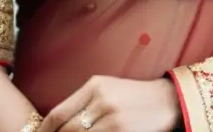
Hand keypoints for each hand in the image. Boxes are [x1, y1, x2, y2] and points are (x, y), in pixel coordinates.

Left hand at [37, 75, 180, 131]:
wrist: (167, 101)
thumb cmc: (133, 97)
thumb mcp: (107, 89)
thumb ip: (83, 102)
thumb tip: (59, 124)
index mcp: (94, 86)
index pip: (58, 113)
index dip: (45, 131)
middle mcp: (101, 101)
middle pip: (68, 130)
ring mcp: (113, 119)